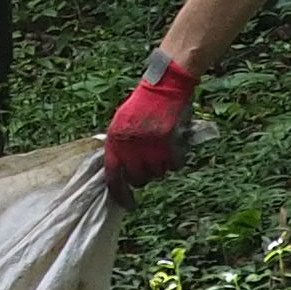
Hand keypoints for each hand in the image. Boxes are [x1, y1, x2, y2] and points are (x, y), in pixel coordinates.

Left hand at [104, 51, 198, 196]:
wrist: (164, 85)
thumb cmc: (143, 104)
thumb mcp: (121, 122)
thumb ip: (119, 146)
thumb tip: (119, 173)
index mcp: (115, 139)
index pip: (114, 176)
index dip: (120, 193)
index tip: (128, 204)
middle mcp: (130, 145)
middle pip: (138, 179)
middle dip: (145, 176)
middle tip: (151, 165)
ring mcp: (150, 144)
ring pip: (158, 173)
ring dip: (161, 166)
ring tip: (162, 149)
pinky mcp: (169, 142)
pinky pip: (174, 165)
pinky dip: (176, 160)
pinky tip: (174, 148)